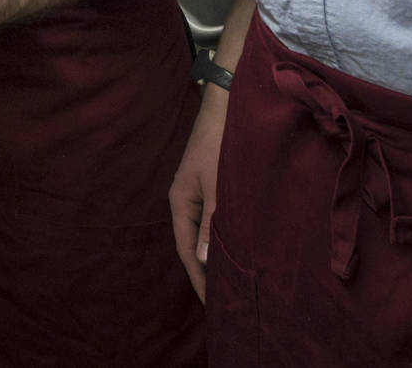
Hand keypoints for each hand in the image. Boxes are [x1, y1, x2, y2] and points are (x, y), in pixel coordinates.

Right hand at [170, 83, 228, 300]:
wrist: (226, 107)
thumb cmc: (220, 146)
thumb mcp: (217, 188)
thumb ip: (210, 224)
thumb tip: (202, 259)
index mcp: (179, 202)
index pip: (185, 250)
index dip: (198, 278)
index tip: (211, 304)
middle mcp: (183, 200)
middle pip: (191, 244)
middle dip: (204, 271)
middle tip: (222, 299)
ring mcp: (195, 192)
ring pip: (201, 231)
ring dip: (212, 254)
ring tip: (228, 279)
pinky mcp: (208, 185)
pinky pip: (210, 219)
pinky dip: (218, 236)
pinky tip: (231, 245)